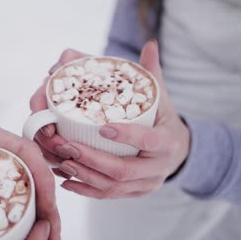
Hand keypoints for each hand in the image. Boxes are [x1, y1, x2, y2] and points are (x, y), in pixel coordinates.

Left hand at [30, 41, 189, 198]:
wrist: (179, 151)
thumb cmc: (164, 120)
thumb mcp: (162, 98)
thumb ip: (152, 73)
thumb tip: (149, 43)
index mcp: (167, 142)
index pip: (148, 141)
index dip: (126, 136)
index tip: (103, 127)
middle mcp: (158, 168)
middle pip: (123, 170)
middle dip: (92, 159)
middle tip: (66, 145)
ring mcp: (145, 185)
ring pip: (112, 187)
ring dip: (84, 174)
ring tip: (61, 160)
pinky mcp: (134, 193)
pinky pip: (108, 196)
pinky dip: (86, 190)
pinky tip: (66, 180)